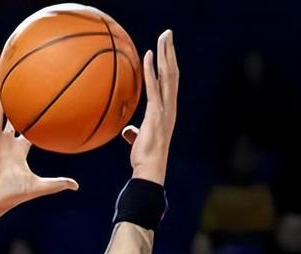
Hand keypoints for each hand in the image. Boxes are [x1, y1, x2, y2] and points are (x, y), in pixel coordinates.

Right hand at [0, 93, 77, 220]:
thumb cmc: (10, 196)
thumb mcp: (37, 187)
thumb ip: (56, 184)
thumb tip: (76, 186)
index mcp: (18, 151)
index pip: (28, 131)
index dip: (34, 120)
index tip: (42, 104)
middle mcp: (5, 143)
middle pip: (11, 119)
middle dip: (16, 105)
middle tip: (23, 87)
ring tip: (3, 84)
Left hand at [122, 29, 178, 184]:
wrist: (149, 171)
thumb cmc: (144, 160)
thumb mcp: (139, 142)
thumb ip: (135, 133)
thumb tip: (128, 132)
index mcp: (167, 112)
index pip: (170, 83)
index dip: (168, 65)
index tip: (166, 50)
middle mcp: (169, 108)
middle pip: (172, 73)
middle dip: (170, 52)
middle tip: (168, 34)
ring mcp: (165, 110)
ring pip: (168, 75)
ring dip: (165, 54)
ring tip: (164, 36)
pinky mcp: (155, 114)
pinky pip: (154, 87)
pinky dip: (151, 70)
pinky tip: (148, 55)